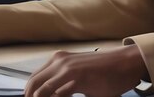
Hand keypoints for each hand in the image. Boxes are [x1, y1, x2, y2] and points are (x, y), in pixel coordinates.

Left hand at [25, 45, 146, 96]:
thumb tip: (50, 95)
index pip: (33, 80)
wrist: (125, 64)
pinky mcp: (77, 78)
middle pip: (33, 86)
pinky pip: (58, 95)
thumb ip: (62, 86)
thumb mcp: (78, 77)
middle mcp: (59, 61)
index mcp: (57, 60)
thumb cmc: (104, 72)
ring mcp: (67, 68)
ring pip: (41, 91)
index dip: (29, 95)